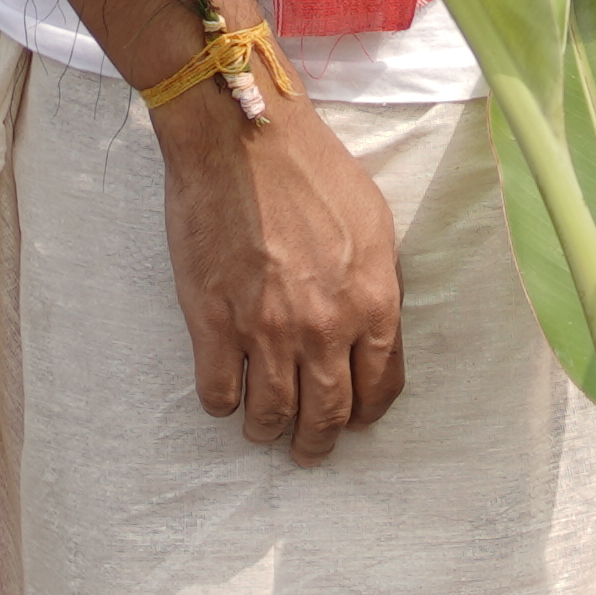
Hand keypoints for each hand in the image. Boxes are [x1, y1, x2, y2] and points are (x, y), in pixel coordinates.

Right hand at [155, 88, 403, 459]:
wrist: (244, 143)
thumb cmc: (314, 172)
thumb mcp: (375, 226)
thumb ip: (377, 283)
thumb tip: (374, 324)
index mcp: (373, 304)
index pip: (380, 386)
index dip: (366, 412)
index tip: (355, 421)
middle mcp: (325, 328)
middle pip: (328, 412)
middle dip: (319, 441)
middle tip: (309, 450)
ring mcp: (267, 330)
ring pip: (272, 411)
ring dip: (269, 431)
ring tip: (264, 432)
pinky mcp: (214, 323)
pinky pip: (218, 390)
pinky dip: (223, 404)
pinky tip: (225, 399)